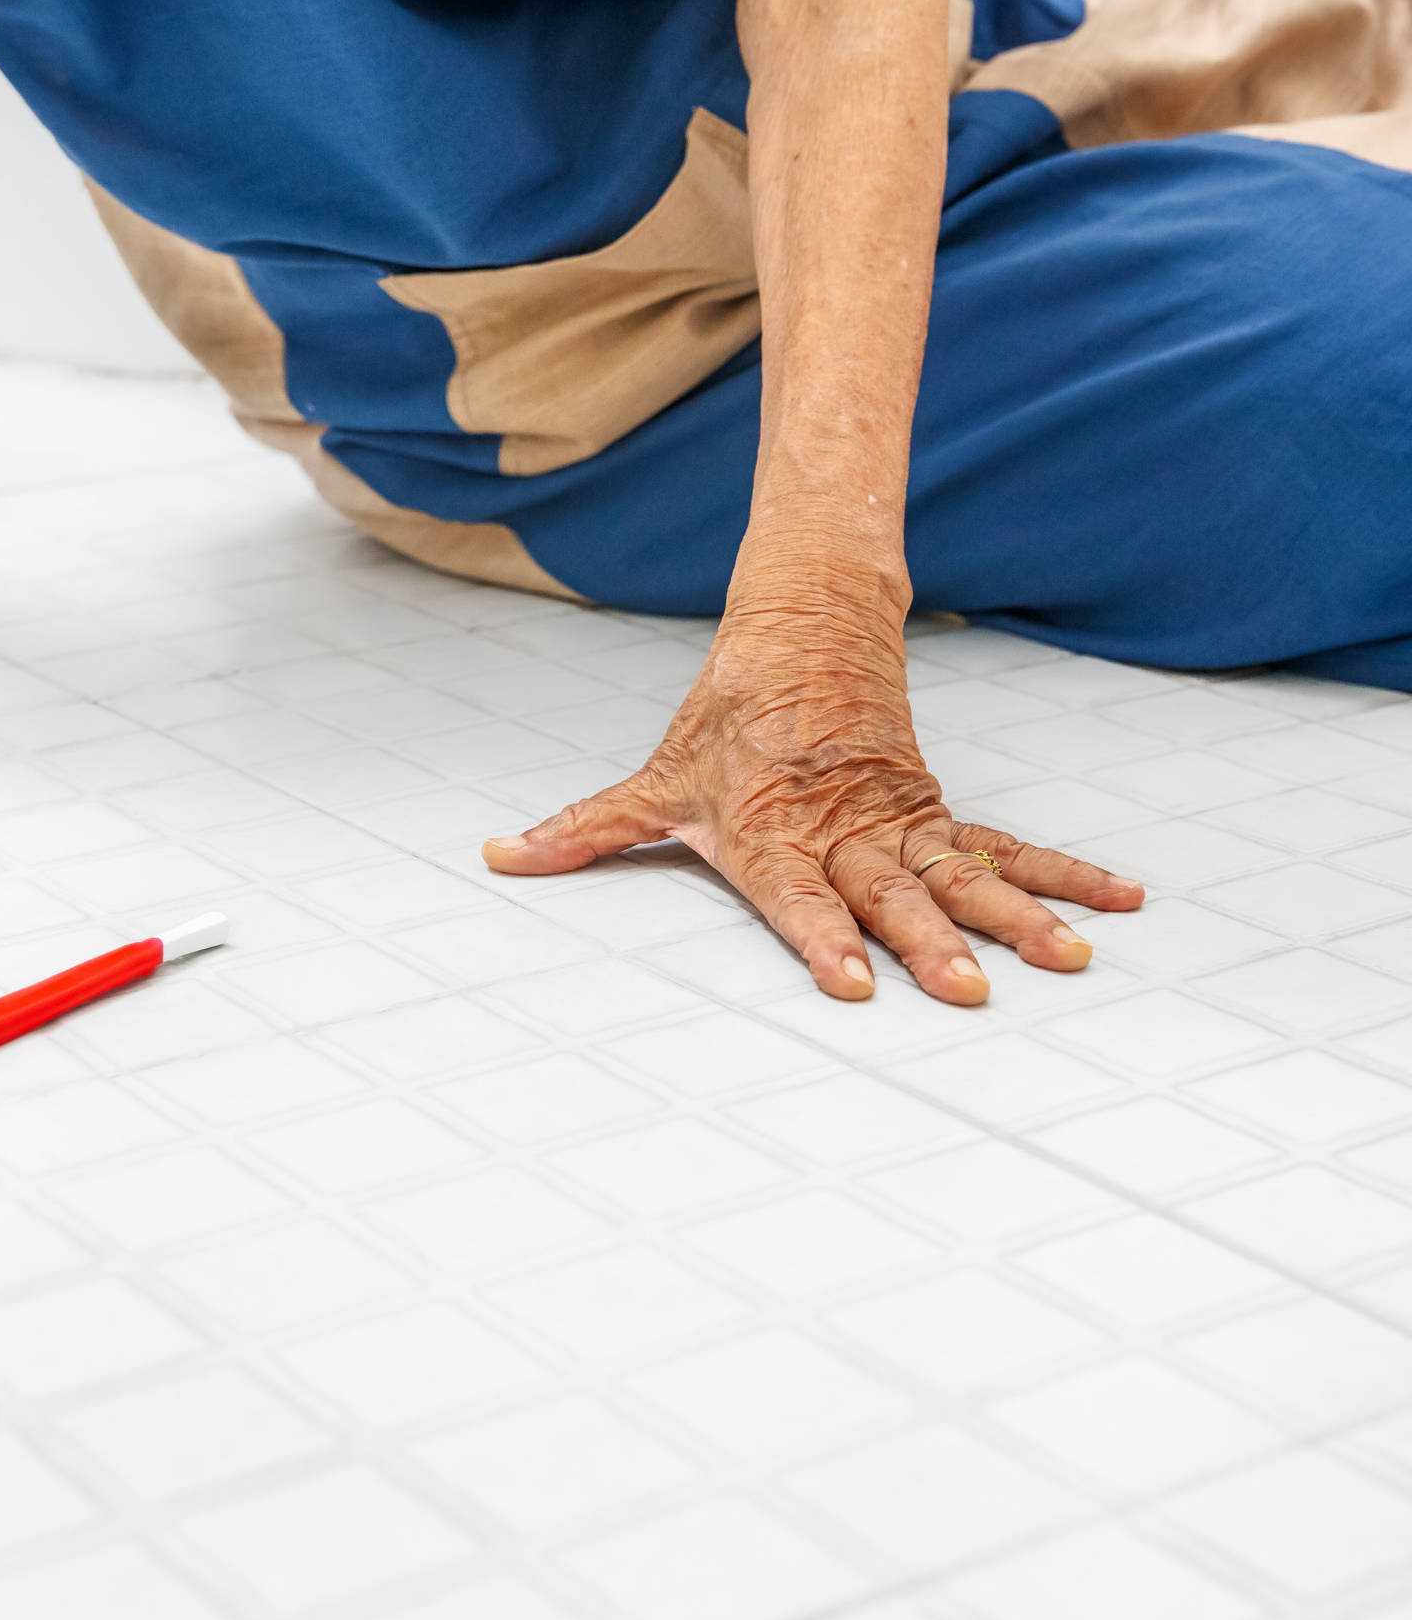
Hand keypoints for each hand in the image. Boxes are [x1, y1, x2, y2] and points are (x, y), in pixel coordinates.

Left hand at [482, 589, 1143, 1003]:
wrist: (800, 628)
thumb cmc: (725, 718)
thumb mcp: (656, 778)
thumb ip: (587, 830)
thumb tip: (500, 855)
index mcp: (773, 831)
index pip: (797, 896)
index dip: (821, 938)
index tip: (849, 985)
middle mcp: (844, 832)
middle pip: (891, 894)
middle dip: (929, 943)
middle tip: (968, 991)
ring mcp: (899, 821)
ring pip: (963, 875)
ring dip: (1017, 916)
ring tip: (1069, 958)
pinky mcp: (937, 810)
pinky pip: (1008, 847)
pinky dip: (1063, 874)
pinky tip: (1119, 904)